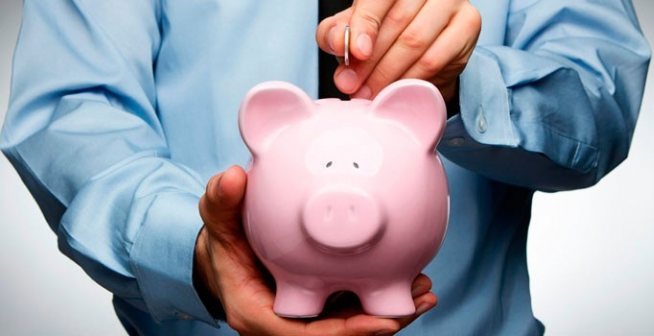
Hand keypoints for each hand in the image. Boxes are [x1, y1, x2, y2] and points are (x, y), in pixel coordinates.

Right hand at [195, 166, 437, 334]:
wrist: (228, 255)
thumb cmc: (224, 244)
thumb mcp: (218, 223)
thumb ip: (221, 203)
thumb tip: (232, 177)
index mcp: (259, 315)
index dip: (346, 333)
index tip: (381, 321)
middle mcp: (287, 324)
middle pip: (341, 335)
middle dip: (383, 322)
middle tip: (420, 297)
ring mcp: (307, 317)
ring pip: (353, 325)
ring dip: (391, 312)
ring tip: (424, 290)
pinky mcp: (321, 305)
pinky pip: (354, 310)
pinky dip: (381, 298)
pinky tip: (411, 280)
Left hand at [317, 0, 480, 101]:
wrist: (422, 52)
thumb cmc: (382, 35)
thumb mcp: (352, 32)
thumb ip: (335, 34)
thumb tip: (336, 43)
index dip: (363, 25)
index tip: (355, 53)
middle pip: (396, 22)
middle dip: (371, 61)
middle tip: (355, 87)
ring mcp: (451, 0)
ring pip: (416, 42)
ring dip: (389, 75)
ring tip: (371, 94)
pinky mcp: (468, 23)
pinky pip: (436, 58)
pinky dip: (412, 79)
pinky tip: (398, 91)